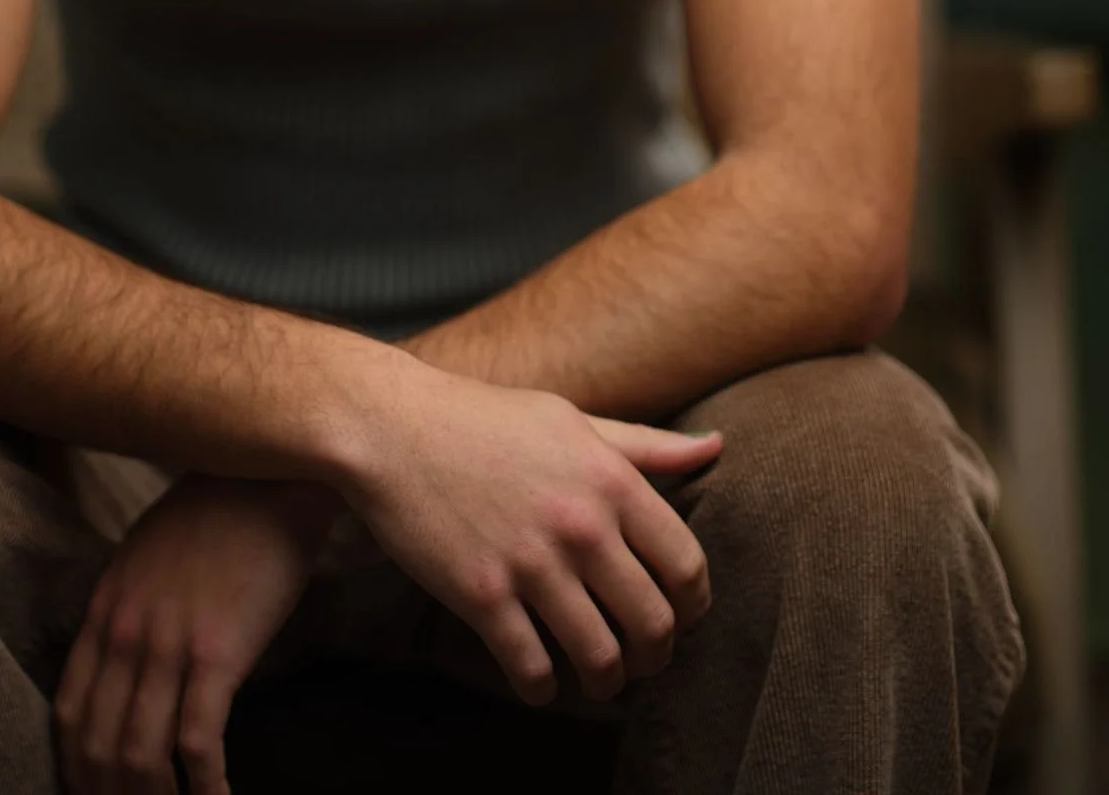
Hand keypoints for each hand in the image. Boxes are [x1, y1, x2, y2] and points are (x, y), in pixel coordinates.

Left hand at [54, 472, 336, 794]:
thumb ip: (131, 605)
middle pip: (98, 745)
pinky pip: (198, 744)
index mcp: (106, 607)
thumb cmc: (220, 506)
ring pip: (140, 756)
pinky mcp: (217, 655)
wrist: (271, 471)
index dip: (75, 765)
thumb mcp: (149, 550)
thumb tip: (128, 660)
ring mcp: (168, 645)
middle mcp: (125, 632)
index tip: (93, 791)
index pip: (69, 710)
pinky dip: (203, 789)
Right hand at [345, 370, 720, 707]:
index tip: (678, 617)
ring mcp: (530, 563)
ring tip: (598, 678)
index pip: (686, 566)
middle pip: (653, 623)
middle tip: (641, 659)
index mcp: (610, 478)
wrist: (392, 426)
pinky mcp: (481, 595)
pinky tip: (539, 682)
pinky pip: (532, 669)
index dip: (692, 606)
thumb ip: (646, 446)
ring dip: (606, 682)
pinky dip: (543, 690)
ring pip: (599, 658)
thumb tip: (715, 448)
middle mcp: (580, 524)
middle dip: (655, 656)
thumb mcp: (573, 420)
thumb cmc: (487, 419)